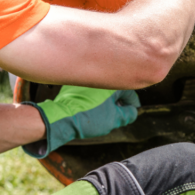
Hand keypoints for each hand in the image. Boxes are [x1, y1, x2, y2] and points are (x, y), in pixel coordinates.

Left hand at [23, 86, 139, 157]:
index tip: (130, 111)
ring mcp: (86, 79)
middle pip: (115, 88)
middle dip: (118, 101)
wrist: (63, 117)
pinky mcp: (74, 83)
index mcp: (112, 82)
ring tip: (103, 112)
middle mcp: (99, 75)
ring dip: (105, 98)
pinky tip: (91, 107)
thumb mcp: (115, 119)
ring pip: (102, 88)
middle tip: (118, 113)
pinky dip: (93, 96)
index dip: (131, 104)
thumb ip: (128, 114)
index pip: (129, 92)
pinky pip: (89, 89)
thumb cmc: (89, 117)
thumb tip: (132, 111)